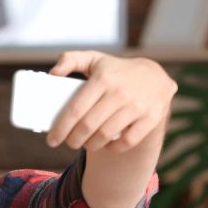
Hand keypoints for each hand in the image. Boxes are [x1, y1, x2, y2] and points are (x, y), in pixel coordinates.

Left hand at [46, 51, 176, 152]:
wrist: (155, 77)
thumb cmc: (116, 72)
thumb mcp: (95, 60)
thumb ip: (71, 60)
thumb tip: (52, 73)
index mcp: (103, 78)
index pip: (75, 109)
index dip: (61, 128)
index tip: (51, 140)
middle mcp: (120, 92)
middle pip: (88, 126)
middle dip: (73, 140)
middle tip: (69, 143)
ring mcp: (137, 105)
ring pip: (105, 136)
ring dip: (90, 145)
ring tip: (85, 143)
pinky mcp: (151, 117)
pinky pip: (127, 142)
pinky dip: (113, 148)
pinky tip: (107, 144)